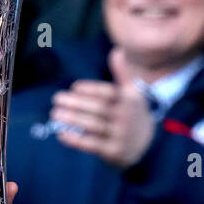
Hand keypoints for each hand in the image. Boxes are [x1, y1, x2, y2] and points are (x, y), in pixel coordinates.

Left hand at [51, 48, 155, 167]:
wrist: (149, 146)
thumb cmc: (134, 115)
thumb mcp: (133, 94)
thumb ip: (123, 74)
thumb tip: (117, 52)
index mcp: (130, 100)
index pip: (108, 93)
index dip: (90, 89)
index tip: (74, 87)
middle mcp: (126, 117)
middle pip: (98, 108)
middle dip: (75, 103)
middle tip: (56, 99)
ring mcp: (121, 136)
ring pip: (93, 126)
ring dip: (72, 119)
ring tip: (55, 114)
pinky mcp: (114, 152)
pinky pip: (92, 144)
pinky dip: (75, 139)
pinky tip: (62, 133)